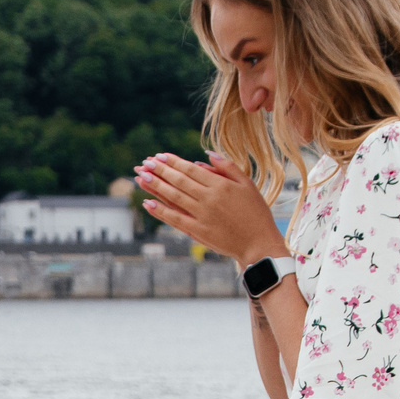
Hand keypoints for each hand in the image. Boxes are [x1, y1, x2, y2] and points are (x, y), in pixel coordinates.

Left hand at [134, 152, 288, 261]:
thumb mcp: (247, 184)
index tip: (159, 156)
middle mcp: (209, 199)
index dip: (173, 162)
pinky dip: (160, 211)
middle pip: (179, 181)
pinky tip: (147, 203)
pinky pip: (175, 219)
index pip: (191, 169)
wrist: (259, 244)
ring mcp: (202, 216)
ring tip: (140, 177)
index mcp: (221, 185)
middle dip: (160, 171)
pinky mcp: (198, 232)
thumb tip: (206, 154)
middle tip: (144, 162)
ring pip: (174, 197)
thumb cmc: (256, 213)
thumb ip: (227, 167)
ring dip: (155, 187)